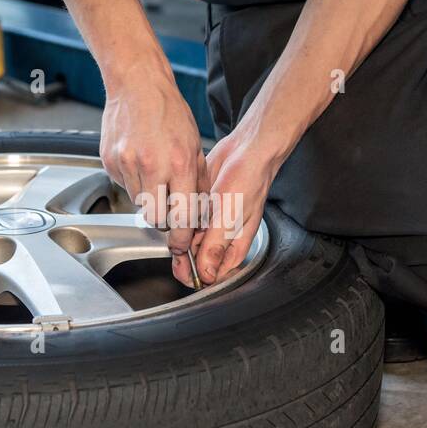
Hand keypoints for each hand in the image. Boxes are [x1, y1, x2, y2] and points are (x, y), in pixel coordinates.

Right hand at [99, 72, 208, 286]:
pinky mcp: (110, 162)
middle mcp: (151, 166)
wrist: (137, 85)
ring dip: (147, 197)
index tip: (180, 245)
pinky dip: (132, 181)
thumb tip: (200, 211)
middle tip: (168, 207)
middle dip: (163, 219)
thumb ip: (199, 181)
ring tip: (153, 172)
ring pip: (138, 203)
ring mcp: (127, 164)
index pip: (181, 217)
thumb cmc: (169, 111)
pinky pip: (123, 186)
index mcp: (179, 163)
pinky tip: (139, 160)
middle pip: (154, 218)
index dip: (181, 237)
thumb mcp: (195, 145)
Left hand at [194, 125, 284, 285]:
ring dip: (180, 237)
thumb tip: (206, 275)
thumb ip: (215, 247)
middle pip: (196, 261)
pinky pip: (184, 222)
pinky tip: (179, 212)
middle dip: (184, 256)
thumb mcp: (230, 218)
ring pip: (187, 242)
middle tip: (178, 244)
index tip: (182, 268)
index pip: (212, 275)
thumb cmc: (249, 183)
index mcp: (233, 249)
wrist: (244, 151)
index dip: (195, 276)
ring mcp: (208, 226)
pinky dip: (179, 220)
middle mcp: (220, 240)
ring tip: (183, 225)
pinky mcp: (199, 211)